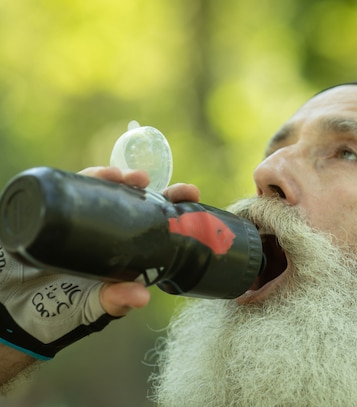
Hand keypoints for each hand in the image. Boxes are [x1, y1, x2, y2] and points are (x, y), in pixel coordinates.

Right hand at [0, 167, 199, 359]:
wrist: (7, 308)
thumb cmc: (56, 313)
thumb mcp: (90, 309)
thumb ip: (113, 302)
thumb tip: (142, 297)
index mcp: (128, 255)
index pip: (158, 226)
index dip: (175, 208)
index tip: (190, 193)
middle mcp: (111, 235)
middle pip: (137, 202)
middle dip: (149, 186)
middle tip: (150, 179)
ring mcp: (85, 222)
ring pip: (108, 192)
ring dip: (119, 178)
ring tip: (126, 177)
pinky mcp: (59, 213)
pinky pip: (76, 190)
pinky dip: (88, 178)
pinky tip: (98, 175)